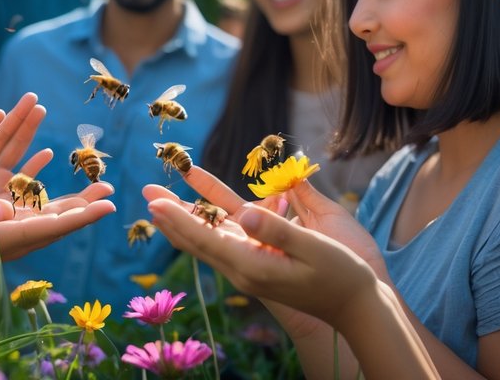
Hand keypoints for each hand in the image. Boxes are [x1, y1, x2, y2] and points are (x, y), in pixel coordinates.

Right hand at [0, 93, 115, 273]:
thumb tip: (6, 209)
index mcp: (3, 226)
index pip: (49, 218)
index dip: (80, 211)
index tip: (109, 204)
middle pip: (34, 178)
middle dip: (52, 157)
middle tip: (97, 166)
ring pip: (5, 151)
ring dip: (19, 126)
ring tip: (35, 104)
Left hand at [142, 167, 379, 325]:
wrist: (354, 306)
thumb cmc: (339, 275)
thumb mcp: (313, 248)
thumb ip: (278, 231)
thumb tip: (246, 214)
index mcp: (253, 265)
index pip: (206, 239)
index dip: (178, 218)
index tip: (154, 202)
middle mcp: (244, 269)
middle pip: (197, 239)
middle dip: (170, 216)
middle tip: (145, 193)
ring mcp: (249, 268)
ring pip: (207, 239)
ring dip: (183, 218)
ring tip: (161, 200)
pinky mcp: (258, 264)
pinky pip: (225, 240)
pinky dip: (206, 223)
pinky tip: (199, 213)